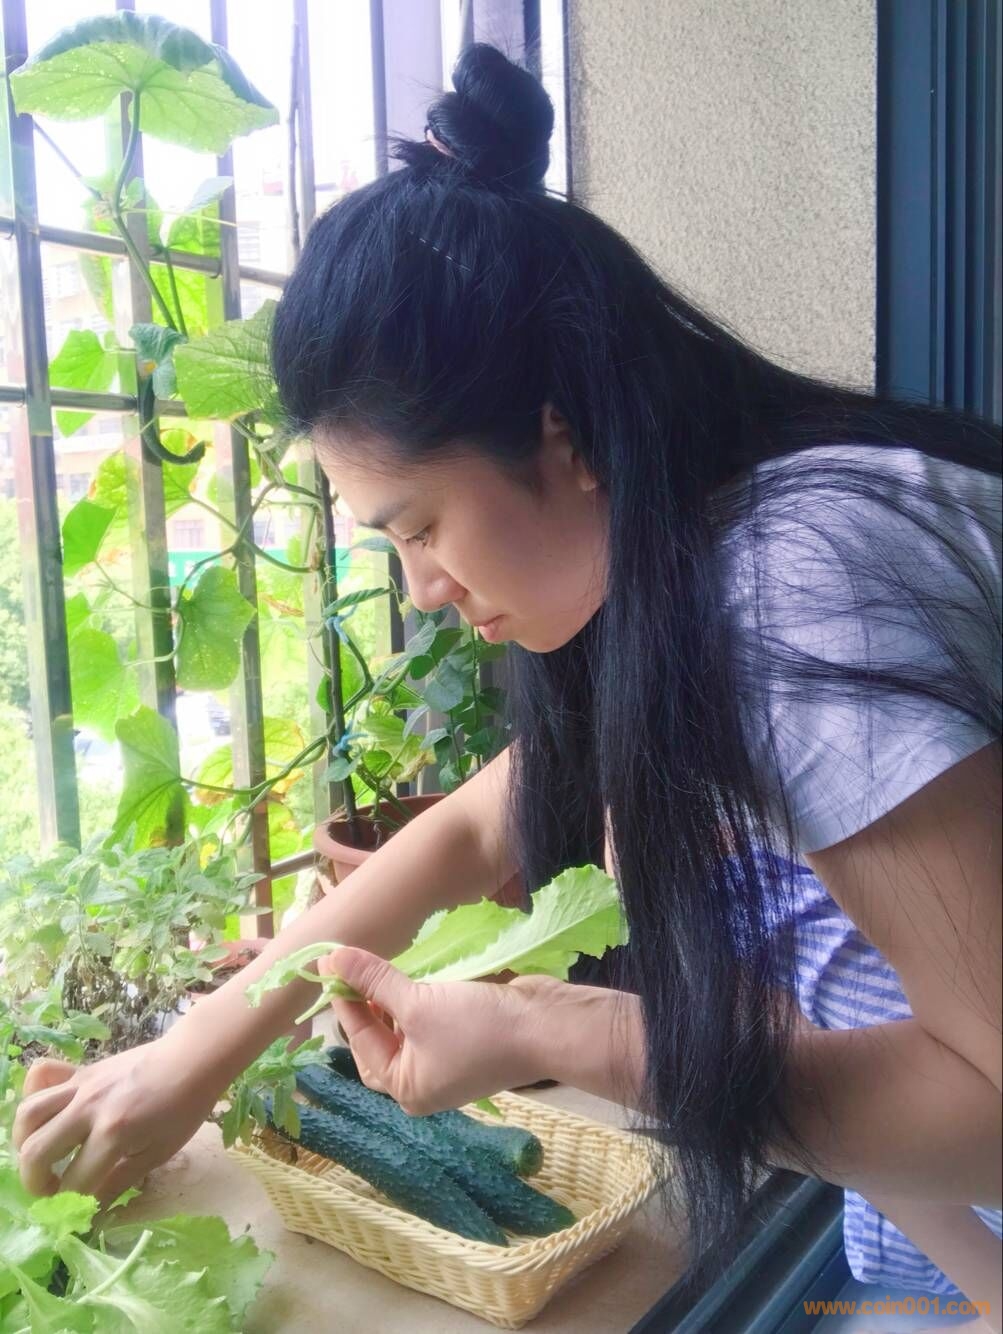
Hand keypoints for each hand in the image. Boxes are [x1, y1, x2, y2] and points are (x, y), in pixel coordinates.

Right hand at [12, 1035, 220, 1201]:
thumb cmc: (185, 1107)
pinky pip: (41, 1076)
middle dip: (36, 1183)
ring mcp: (81, 1085)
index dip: (71, 1207)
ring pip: (28, 1114)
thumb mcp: (158, 1153)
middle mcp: (88, 1108)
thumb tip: (90, 1214)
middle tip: (54, 1190)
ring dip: (25, 1143)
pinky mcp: (82, 1070)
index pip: (73, 1183)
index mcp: (113, 1134)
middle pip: (36, 1152)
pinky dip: (35, 1096)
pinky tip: (48, 1114)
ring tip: (44, 1156)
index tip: (77, 1215)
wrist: (195, 1057)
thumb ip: (118, 1183)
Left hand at [322, 947, 567, 1114]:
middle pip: (379, 1042)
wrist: (543, 1027)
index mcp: (406, 1089)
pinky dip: (416, 1001)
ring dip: (391, 1001)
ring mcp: (447, 1063)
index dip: (346, 1001)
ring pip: (404, 1030)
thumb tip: (332, 957)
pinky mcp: (467, 1041)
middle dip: (365, 1007)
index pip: (361, 1042)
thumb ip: (374, 980)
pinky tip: (412, 977)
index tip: (333, 964)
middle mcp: (423, 1082)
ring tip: (380, 970)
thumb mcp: (417, 1002)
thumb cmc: (474, 1027)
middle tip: (354, 970)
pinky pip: (429, 1022)